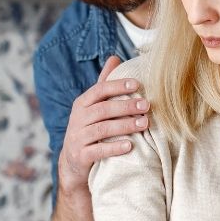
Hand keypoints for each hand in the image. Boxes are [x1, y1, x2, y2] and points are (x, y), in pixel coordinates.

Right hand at [56, 55, 147, 189]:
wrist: (73, 163)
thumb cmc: (89, 129)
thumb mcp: (93, 107)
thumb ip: (104, 84)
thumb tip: (115, 57)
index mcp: (82, 104)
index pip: (99, 90)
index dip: (117, 86)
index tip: (137, 84)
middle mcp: (78, 119)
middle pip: (102, 109)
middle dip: (125, 106)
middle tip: (146, 105)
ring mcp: (77, 138)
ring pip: (101, 129)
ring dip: (124, 125)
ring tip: (144, 124)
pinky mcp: (81, 156)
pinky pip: (98, 151)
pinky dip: (114, 148)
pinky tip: (130, 145)